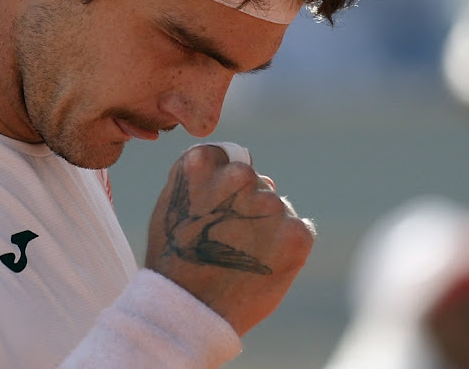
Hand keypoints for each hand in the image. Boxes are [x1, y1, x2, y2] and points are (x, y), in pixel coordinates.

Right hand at [144, 144, 315, 336]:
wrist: (190, 310)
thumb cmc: (174, 258)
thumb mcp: (170, 204)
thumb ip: (200, 177)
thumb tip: (239, 164)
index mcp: (203, 162)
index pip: (227, 158)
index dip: (221, 185)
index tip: (212, 209)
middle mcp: (240, 175)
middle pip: (254, 180)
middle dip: (246, 204)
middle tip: (227, 238)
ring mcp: (271, 203)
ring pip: (276, 206)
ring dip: (266, 226)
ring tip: (241, 257)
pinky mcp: (297, 232)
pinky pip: (298, 229)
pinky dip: (286, 246)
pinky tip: (262, 265)